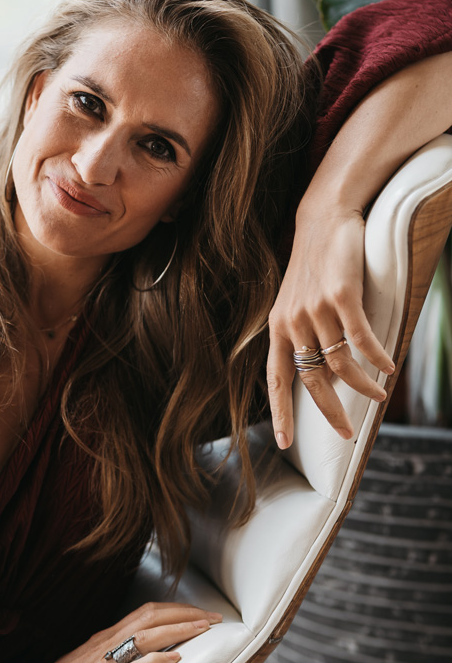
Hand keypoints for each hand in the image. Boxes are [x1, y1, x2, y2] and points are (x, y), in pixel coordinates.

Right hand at [4, 601, 221, 662]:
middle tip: (215, 618)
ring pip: (145, 639)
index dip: (177, 611)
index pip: (147, 614)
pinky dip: (155, 662)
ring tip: (205, 630)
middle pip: (151, 618)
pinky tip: (175, 660)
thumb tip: (144, 651)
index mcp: (105, 638)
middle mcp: (105, 645)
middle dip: (186, 615)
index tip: (203, 614)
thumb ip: (114, 654)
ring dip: (179, 631)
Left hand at [267, 207, 394, 449]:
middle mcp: (293, 322)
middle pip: (311, 380)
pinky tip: (388, 368)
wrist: (323, 221)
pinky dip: (376, 358)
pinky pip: (362, 339)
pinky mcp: (341, 296)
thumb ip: (305, 337)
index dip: (280, 412)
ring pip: (341, 364)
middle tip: (346, 432)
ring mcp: (316, 309)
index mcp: (278, 328)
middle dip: (329, 411)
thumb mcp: (297, 304)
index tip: (284, 442)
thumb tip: (322, 375)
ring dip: (363, 386)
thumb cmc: (314, 266)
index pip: (275, 379)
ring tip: (379, 395)